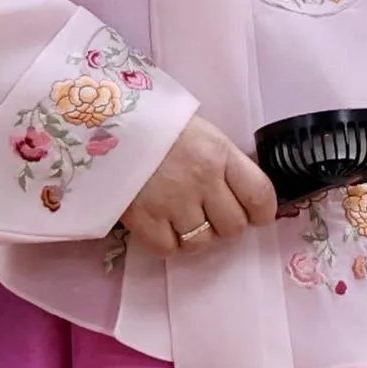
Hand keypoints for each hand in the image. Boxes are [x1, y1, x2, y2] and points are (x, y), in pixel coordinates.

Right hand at [122, 115, 278, 256]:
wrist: (103, 118)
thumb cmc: (155, 122)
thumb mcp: (200, 131)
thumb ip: (222, 161)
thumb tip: (240, 193)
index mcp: (219, 153)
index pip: (260, 195)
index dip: (263, 213)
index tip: (256, 216)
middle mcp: (201, 180)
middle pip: (233, 227)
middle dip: (225, 225)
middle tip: (211, 214)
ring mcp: (172, 201)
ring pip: (201, 242)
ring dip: (196, 236)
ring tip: (182, 219)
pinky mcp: (142, 216)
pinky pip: (167, 249)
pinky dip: (166, 243)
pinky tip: (160, 226)